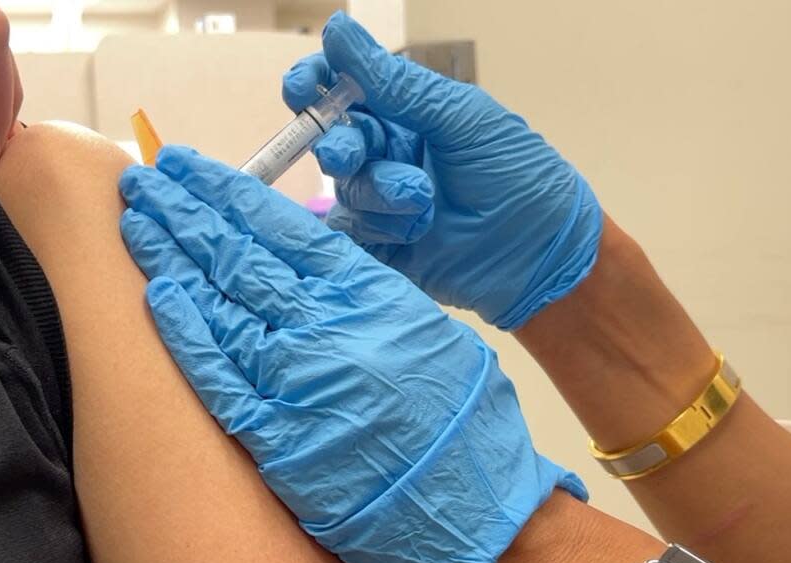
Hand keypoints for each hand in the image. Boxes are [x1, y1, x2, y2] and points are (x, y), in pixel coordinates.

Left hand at [120, 146, 584, 562]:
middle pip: (238, 256)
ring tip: (135, 222)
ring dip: (170, 259)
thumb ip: (365, 297)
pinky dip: (185, 336)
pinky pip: (218, 378)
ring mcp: (297, 382)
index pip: (279, 225)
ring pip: (218, 305)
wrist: (481, 515)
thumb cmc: (465, 426)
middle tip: (141, 183)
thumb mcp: (427, 333)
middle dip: (183, 213)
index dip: (225, 192)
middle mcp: (326, 327)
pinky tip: (156, 297)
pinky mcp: (278, 440)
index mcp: (368, 293)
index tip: (186, 169)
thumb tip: (312, 268)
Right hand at [284, 12, 601, 329]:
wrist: (541, 253)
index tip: (302, 89)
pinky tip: (413, 232)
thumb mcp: (459, 118)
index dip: (314, 86)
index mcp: (407, 114)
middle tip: (353, 156)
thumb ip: (394, 83)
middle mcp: (388, 155)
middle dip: (339, 146)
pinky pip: (349, 232)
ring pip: (344, 188)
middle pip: (334, 140)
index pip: (343, 91)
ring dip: (378, 192)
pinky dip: (375, 228)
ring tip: (422, 202)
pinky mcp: (378, 247)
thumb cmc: (517, 176)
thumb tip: (337, 31)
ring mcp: (382, 203)